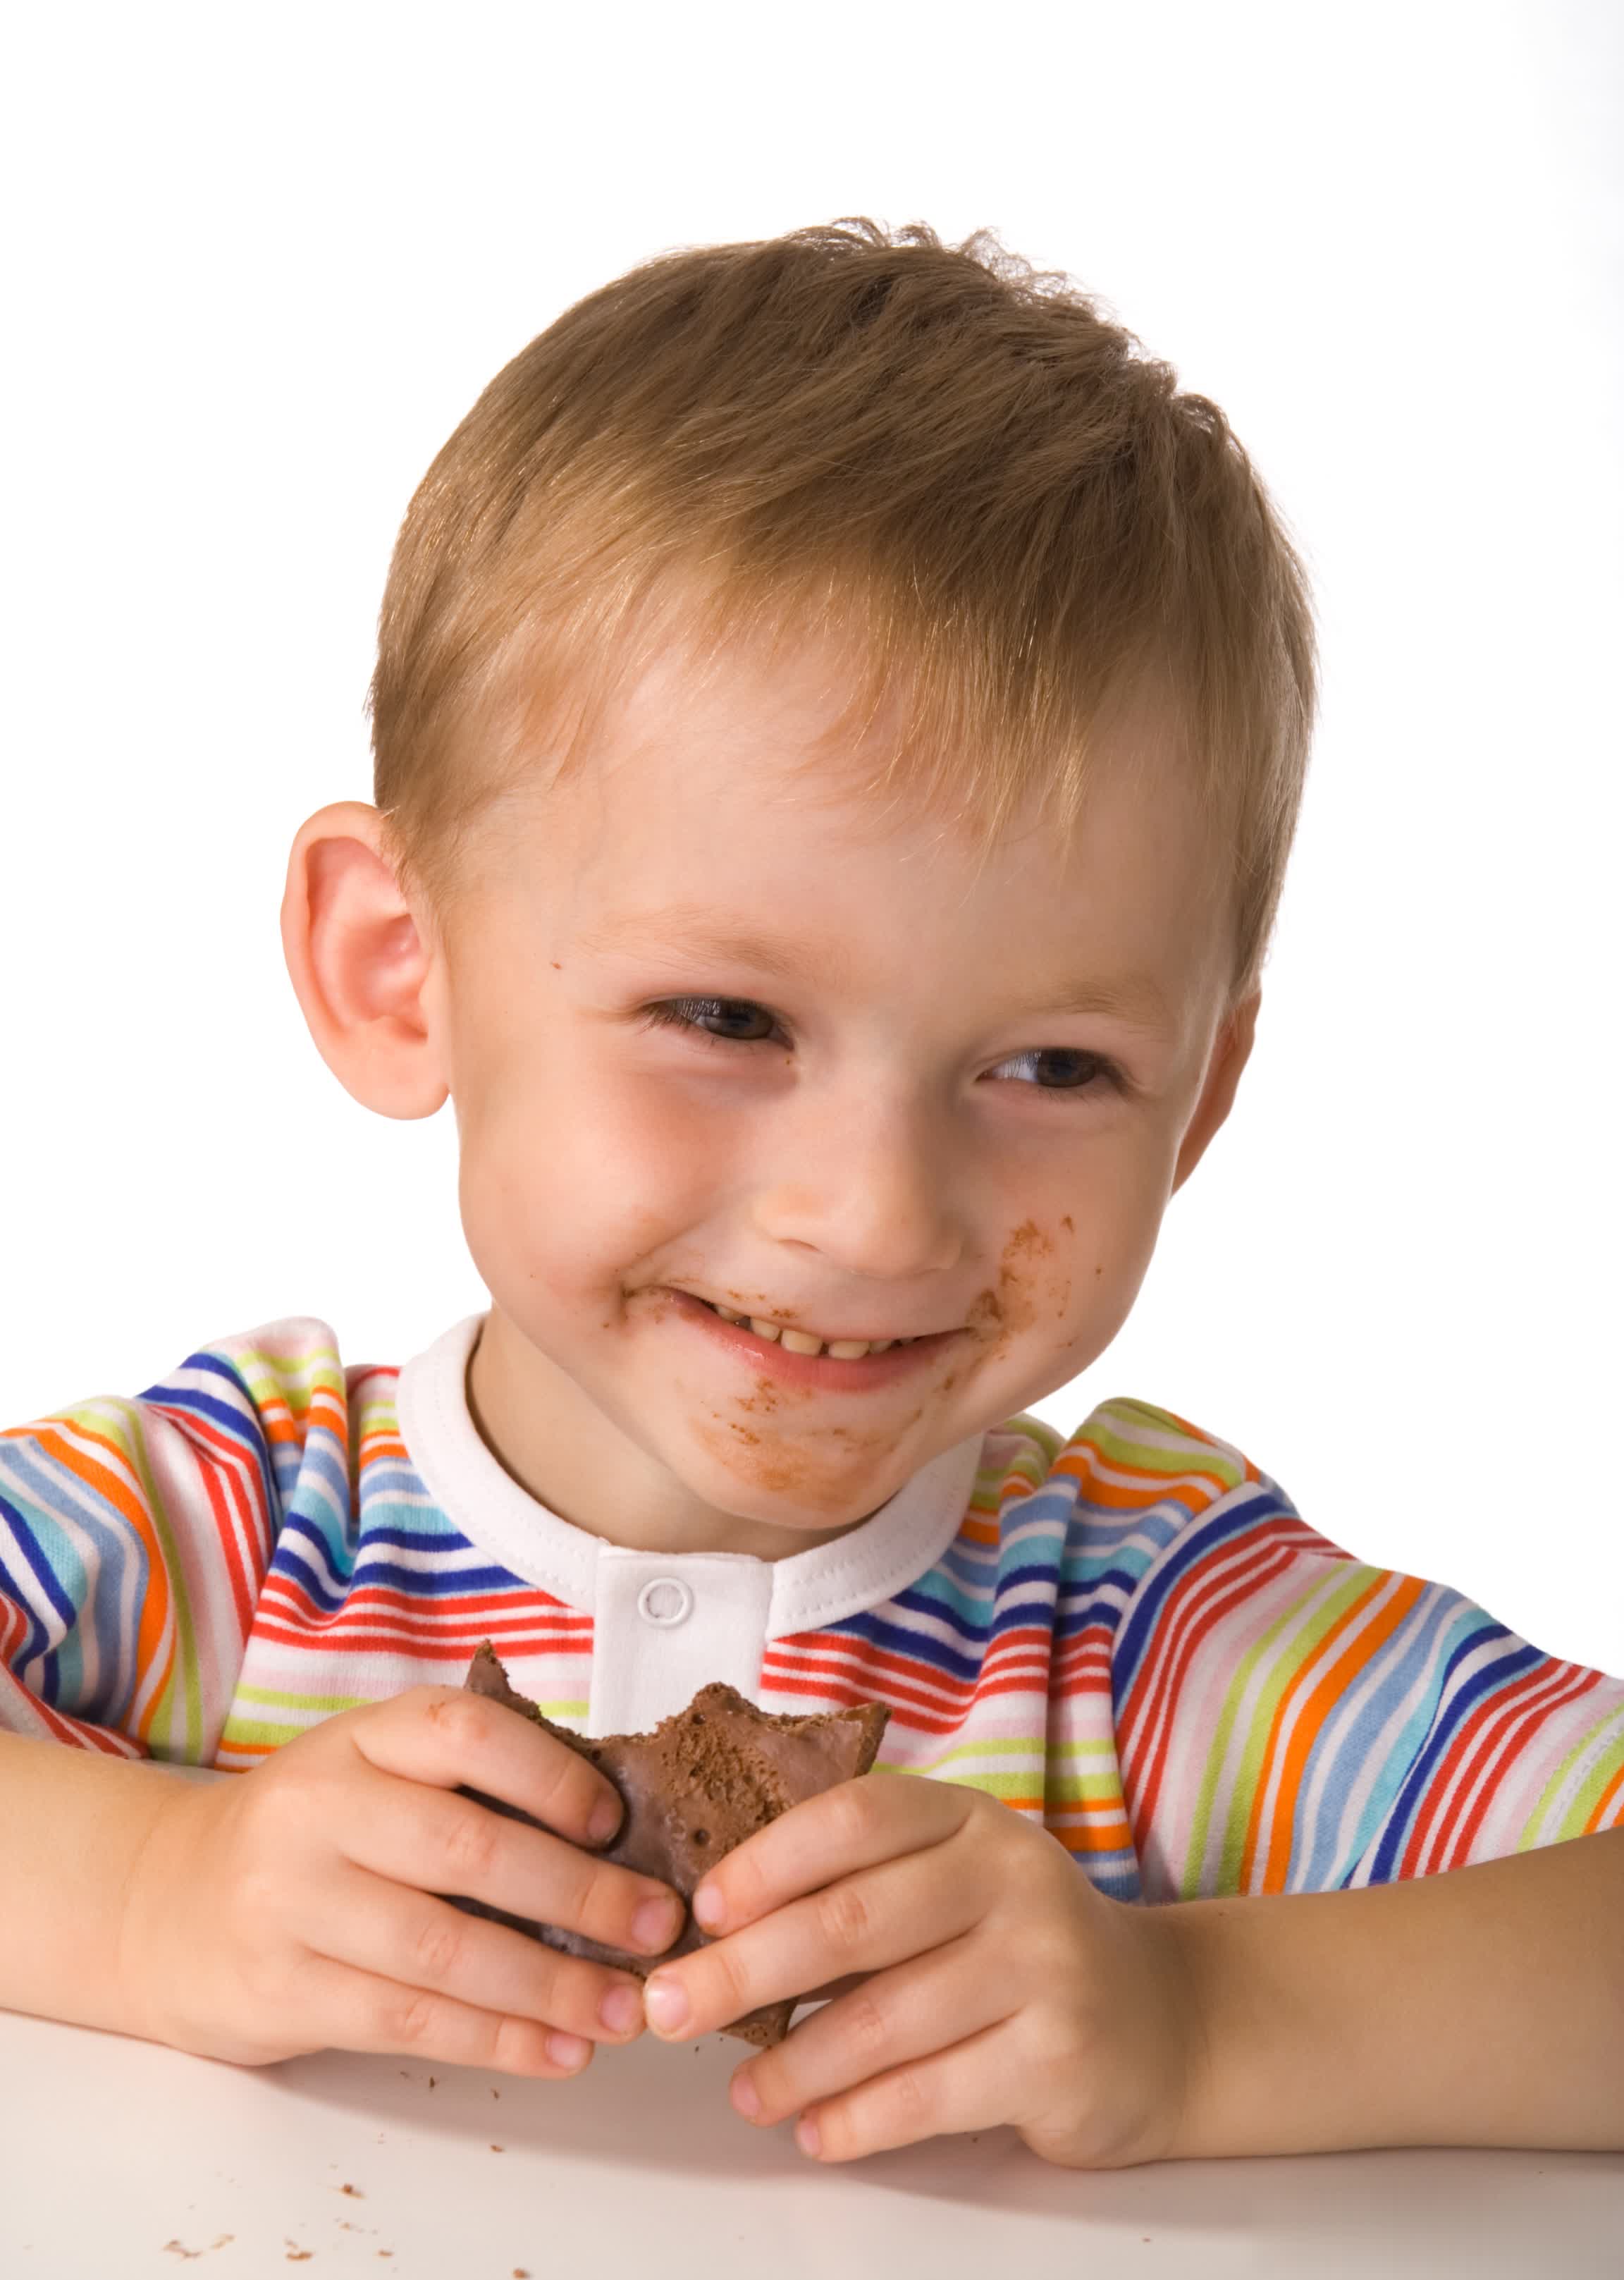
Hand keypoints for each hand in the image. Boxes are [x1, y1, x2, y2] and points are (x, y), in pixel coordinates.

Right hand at [118, 1687, 684, 2077]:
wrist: (167, 1902)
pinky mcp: (281, 1989)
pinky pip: (408, 2020)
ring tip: (623, 2008)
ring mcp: (292, 1900)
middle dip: (579, 1895)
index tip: (616, 1822)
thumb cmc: (313, 1834)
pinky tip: (557, 2048)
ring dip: (551, 1985)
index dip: (550, 1775)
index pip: (466, 1734)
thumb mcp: (372, 1771)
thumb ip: (466, 1786)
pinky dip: (496, 2039)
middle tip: (656, 1928)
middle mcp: (319, 1807)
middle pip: (468, 1850)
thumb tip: (618, 1838)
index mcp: (361, 1737)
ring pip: (444, 1949)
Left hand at [640, 1772, 1197, 2167]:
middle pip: (853, 1919)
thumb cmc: (1018, 1946)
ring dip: (794, 2063)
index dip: (769, 1859)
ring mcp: (1041, 1966)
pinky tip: (815, 2130)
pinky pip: (931, 2095)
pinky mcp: (1057, 2057)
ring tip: (744, 2091)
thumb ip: (862, 1886)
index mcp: (970, 1819)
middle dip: (744, 1968)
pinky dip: (858, 2119)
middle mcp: (1010, 1878)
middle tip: (670, 2005)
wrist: (1159, 2021)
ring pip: (884, 2019)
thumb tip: (719, 1928)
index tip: (702, 1908)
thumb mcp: (955, 1881)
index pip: (855, 1817)